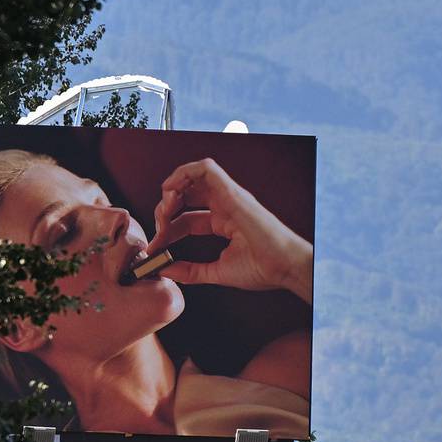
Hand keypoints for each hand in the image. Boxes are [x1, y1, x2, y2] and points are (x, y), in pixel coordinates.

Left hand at [146, 159, 311, 301]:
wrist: (284, 267)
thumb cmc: (262, 269)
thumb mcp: (217, 272)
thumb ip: (190, 271)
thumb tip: (164, 269)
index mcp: (223, 222)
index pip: (186, 218)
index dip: (167, 230)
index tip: (157, 247)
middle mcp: (224, 205)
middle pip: (185, 196)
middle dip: (164, 209)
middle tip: (160, 229)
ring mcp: (228, 196)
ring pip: (192, 176)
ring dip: (172, 189)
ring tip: (165, 209)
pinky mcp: (232, 191)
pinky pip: (205, 168)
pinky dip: (184, 173)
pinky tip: (172, 191)